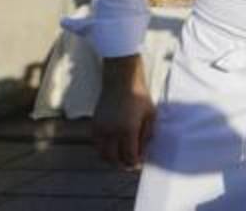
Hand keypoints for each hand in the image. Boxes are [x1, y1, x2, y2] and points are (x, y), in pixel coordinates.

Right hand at [93, 56, 155, 170]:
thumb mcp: (150, 115)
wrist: (121, 80)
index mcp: (128, 130)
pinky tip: (111, 147)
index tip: (138, 164)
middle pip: (114, 159)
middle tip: (129, 164)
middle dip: (122, 164)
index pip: (129, 156)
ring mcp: (101, 129)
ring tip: (119, 158)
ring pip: (102, 154)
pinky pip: (96, 144)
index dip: (134, 163)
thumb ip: (147, 135)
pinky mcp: (94, 125)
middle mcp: (112, 132)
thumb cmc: (139, 96)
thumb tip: (143, 152)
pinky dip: (103, 149)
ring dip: (111, 159)